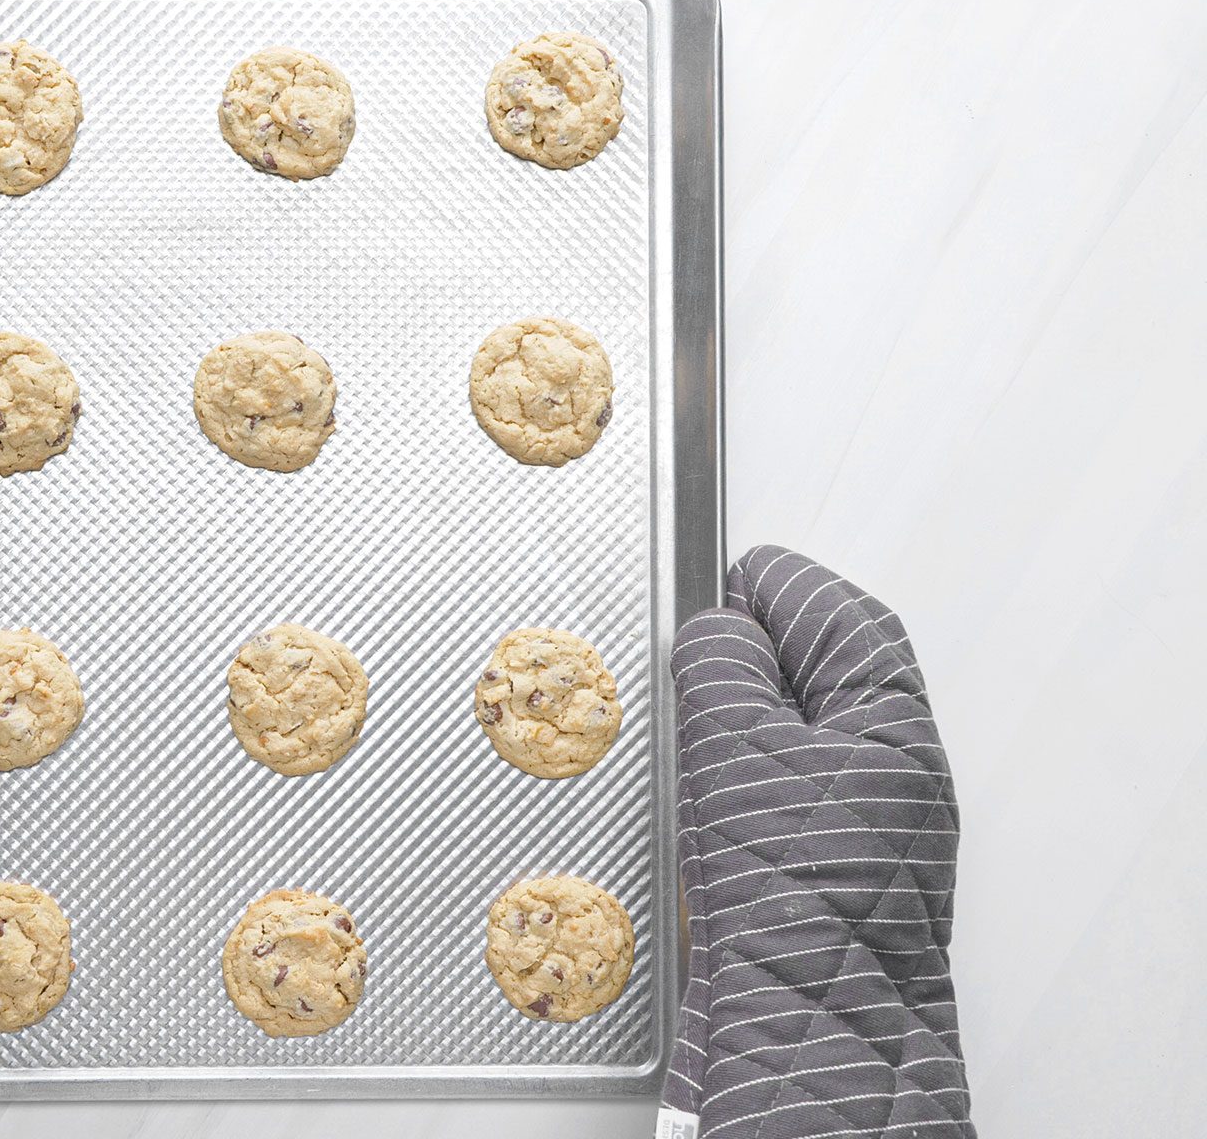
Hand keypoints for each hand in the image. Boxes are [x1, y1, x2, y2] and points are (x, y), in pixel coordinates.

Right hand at [663, 547, 973, 1136]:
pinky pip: (798, 796)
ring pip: (815, 738)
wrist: (809, 1025)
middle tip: (713, 628)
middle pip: (838, 675)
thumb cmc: (789, 892)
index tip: (734, 573)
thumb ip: (724, 668)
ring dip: (760, 711)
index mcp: (892, 723)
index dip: (783, 587)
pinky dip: (756, 773)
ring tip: (701, 704)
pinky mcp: (837, 875)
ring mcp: (874, 826)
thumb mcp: (736, 748)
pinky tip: (714, 787)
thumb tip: (722, 628)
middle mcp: (899, 771)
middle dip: (773, 644)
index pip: (843, 618)